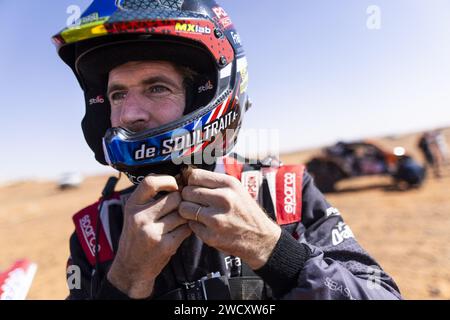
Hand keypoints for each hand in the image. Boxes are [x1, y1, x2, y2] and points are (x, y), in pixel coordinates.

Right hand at [107, 175, 191, 298]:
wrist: (131, 267)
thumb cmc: (137, 236)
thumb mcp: (134, 213)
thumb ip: (150, 197)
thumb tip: (180, 179)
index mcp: (132, 205)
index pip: (150, 182)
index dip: (168, 180)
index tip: (174, 185)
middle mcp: (140, 217)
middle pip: (174, 198)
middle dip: (181, 201)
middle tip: (180, 208)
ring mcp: (152, 232)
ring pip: (182, 213)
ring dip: (185, 216)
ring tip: (178, 222)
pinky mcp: (164, 246)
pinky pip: (186, 229)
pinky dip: (187, 229)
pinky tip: (180, 232)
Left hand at [179, 169, 280, 269]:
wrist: (261, 238)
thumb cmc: (245, 211)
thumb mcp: (236, 189)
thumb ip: (214, 182)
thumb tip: (187, 176)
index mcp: (229, 184)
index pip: (194, 176)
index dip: (190, 182)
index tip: (194, 187)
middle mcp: (223, 199)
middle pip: (187, 192)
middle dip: (188, 197)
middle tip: (197, 203)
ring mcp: (216, 218)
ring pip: (184, 208)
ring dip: (188, 211)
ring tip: (200, 213)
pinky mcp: (211, 236)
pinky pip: (190, 225)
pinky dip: (196, 225)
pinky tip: (207, 225)